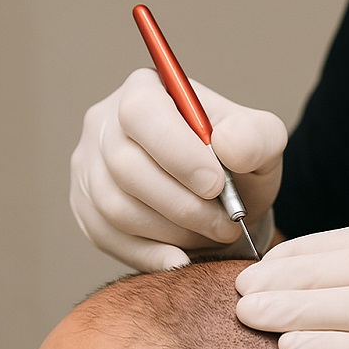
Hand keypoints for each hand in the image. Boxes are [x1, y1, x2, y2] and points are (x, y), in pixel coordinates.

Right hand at [70, 68, 285, 270]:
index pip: (141, 113)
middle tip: (226, 224)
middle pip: (126, 167)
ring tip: (212, 234)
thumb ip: (256, 138)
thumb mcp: (262, 143)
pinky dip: (148, 254)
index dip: (176, 152)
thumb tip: (227, 145)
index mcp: (144, 90)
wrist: (220, 199)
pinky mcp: (86, 208)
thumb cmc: (237, 163)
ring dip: (171, 230)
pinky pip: (107, 237)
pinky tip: (181, 259)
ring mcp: (89, 167)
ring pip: (116, 207)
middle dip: (183, 204)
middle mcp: (104, 123)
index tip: (216, 185)